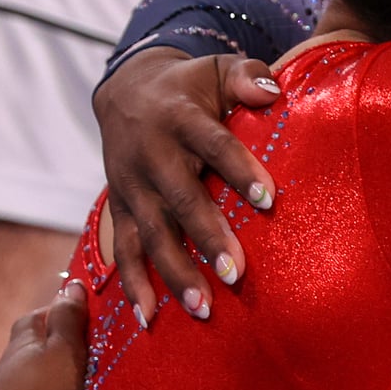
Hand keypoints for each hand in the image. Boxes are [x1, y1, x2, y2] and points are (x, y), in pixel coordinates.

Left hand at [0, 281, 89, 389]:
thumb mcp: (63, 355)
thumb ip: (67, 322)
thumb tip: (70, 285)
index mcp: (19, 348)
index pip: (33, 319)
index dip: (54, 314)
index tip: (78, 317)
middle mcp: (1, 373)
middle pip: (24, 353)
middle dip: (47, 352)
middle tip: (78, 358)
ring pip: (19, 386)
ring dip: (39, 387)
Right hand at [91, 49, 282, 325]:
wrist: (124, 92)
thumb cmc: (188, 87)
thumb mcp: (214, 70)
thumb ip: (245, 76)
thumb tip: (272, 91)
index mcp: (179, 118)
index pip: (213, 144)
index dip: (238, 169)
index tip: (267, 198)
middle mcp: (150, 154)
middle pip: (180, 200)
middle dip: (206, 238)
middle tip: (236, 274)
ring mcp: (130, 185)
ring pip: (151, 234)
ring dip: (175, 274)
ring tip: (203, 309)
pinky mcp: (118, 208)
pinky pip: (124, 250)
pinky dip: (133, 286)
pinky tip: (150, 319)